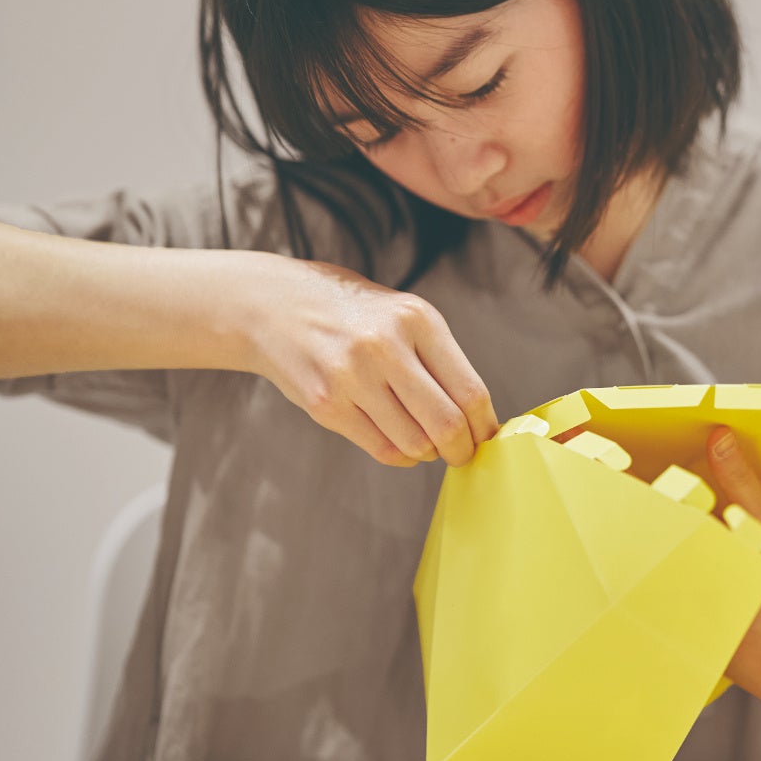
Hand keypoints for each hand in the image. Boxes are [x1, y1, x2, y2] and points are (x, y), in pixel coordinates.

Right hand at [238, 255, 498, 467]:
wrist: (274, 304)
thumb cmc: (351, 313)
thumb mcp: (402, 315)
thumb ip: (438, 358)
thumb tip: (477, 416)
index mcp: (417, 319)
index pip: (470, 390)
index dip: (485, 426)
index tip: (487, 438)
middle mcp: (386, 346)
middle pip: (446, 423)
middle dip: (462, 449)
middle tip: (462, 455)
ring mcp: (352, 377)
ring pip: (414, 443)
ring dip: (427, 452)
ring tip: (425, 442)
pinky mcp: (326, 403)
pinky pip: (380, 449)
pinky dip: (400, 456)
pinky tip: (400, 444)